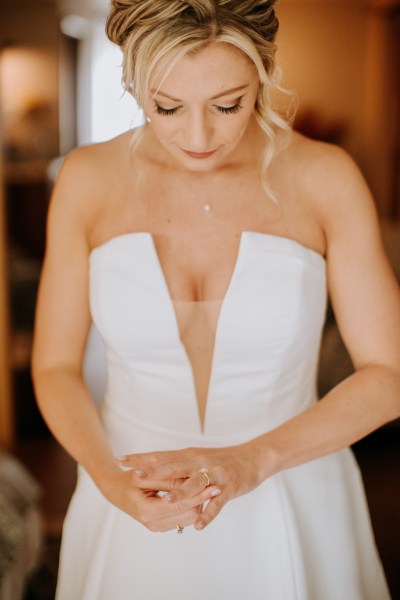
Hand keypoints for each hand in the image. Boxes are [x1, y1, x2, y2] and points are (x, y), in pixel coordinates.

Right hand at [97, 465, 217, 532]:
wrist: (115, 490)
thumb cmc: (128, 480)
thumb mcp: (145, 475)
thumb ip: (167, 479)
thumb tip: (191, 479)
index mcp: (147, 511)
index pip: (180, 505)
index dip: (198, 496)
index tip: (214, 486)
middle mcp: (153, 523)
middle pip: (188, 515)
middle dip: (202, 501)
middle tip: (216, 486)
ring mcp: (157, 526)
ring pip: (188, 518)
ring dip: (198, 504)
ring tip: (209, 488)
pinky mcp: (162, 523)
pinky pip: (183, 518)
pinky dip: (191, 507)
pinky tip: (198, 495)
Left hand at [116, 441, 266, 530]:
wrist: (253, 457)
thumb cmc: (222, 459)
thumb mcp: (198, 457)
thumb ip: (178, 463)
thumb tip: (154, 466)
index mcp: (189, 455)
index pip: (161, 456)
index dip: (141, 458)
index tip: (120, 460)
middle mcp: (199, 462)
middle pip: (173, 467)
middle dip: (153, 473)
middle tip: (134, 477)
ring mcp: (214, 475)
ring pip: (194, 484)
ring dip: (179, 493)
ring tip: (164, 501)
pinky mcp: (228, 487)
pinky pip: (217, 503)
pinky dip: (208, 513)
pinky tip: (198, 525)